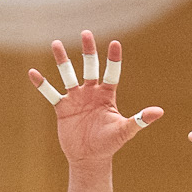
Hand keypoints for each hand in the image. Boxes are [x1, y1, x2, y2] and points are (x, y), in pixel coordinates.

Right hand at [30, 31, 161, 164]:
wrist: (90, 158)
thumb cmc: (109, 144)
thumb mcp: (125, 131)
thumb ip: (139, 120)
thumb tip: (159, 112)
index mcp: (107, 95)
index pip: (111, 72)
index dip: (113, 59)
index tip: (115, 43)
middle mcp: (91, 92)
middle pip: (90, 67)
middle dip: (88, 51)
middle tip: (86, 33)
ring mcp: (76, 98)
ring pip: (68, 75)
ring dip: (62, 60)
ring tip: (56, 44)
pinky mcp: (62, 107)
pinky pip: (51, 93)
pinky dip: (42, 84)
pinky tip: (32, 72)